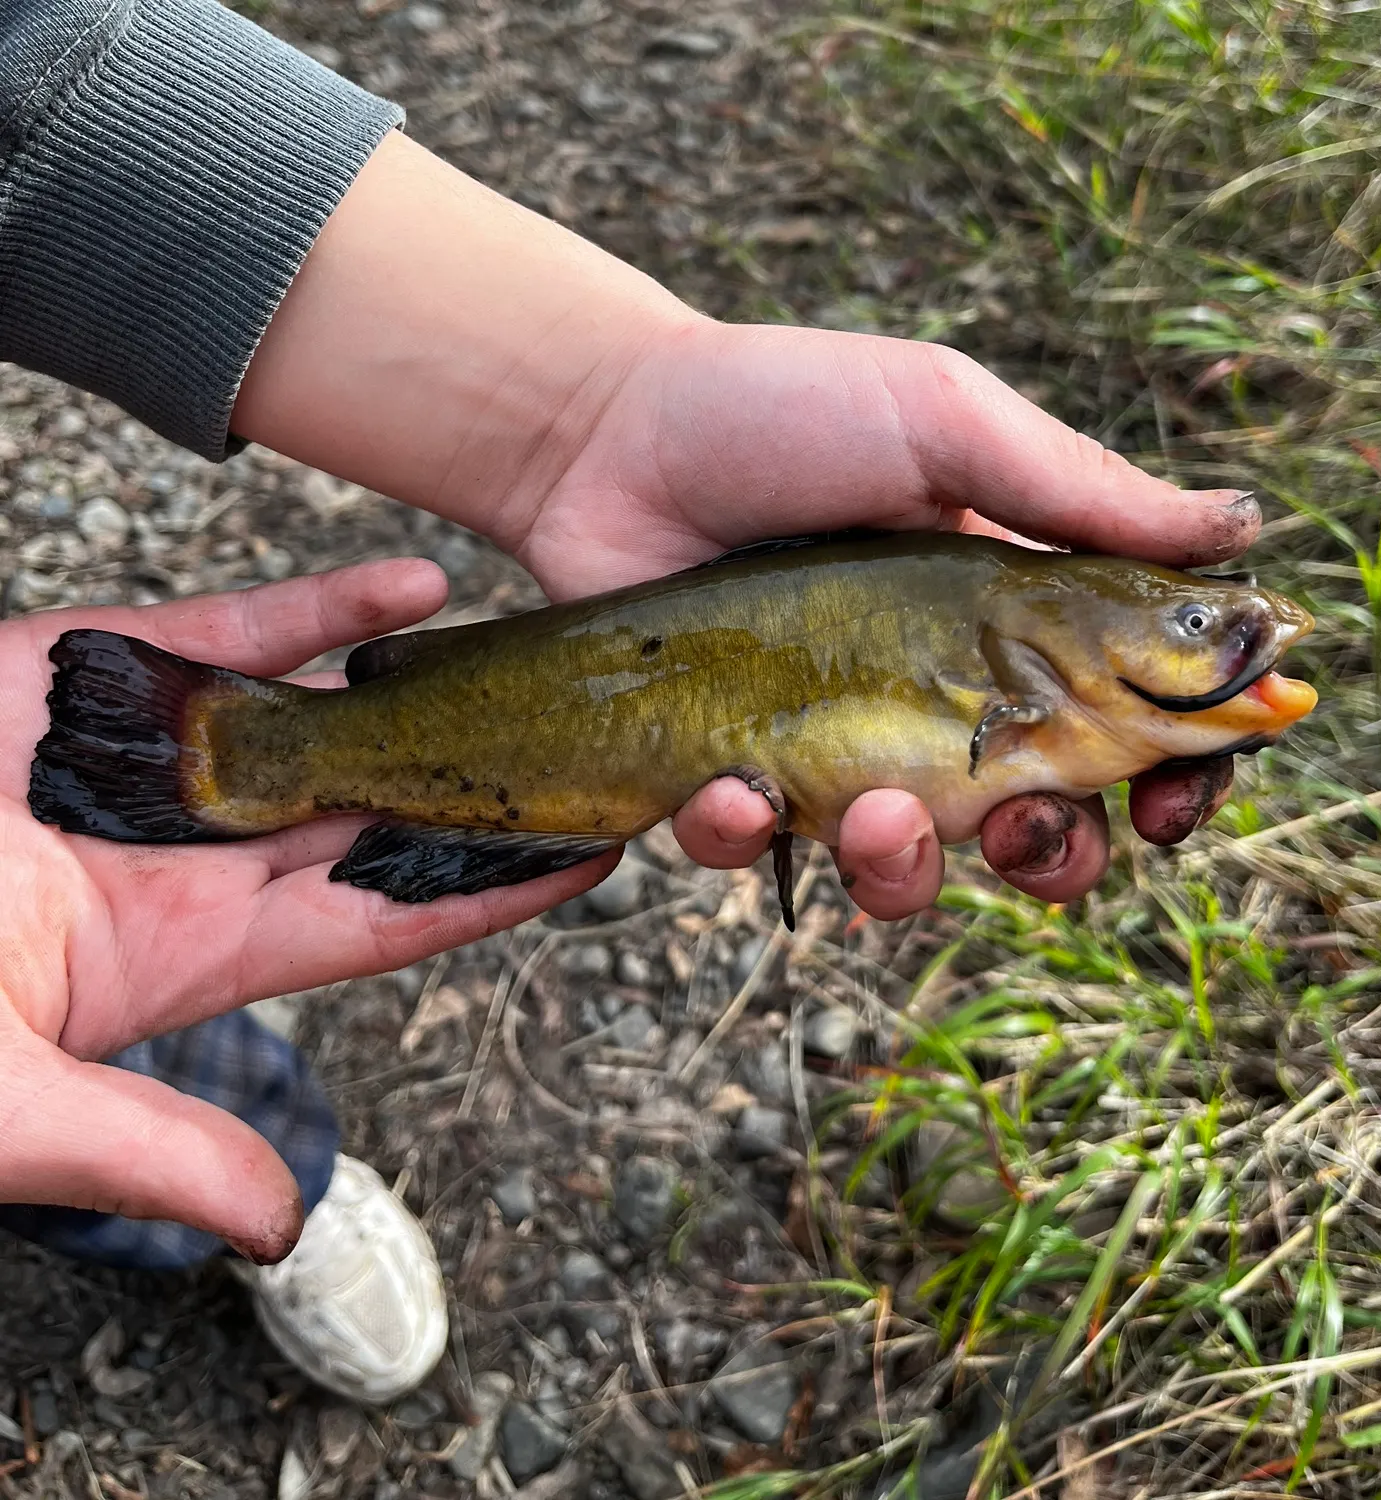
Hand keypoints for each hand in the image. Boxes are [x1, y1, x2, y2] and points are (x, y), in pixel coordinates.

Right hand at [0, 561, 610, 1259]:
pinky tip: (419, 587)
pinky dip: (329, 608)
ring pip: (335, 714)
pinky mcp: (116, 670)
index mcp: (203, 948)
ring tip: (541, 660)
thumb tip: (279, 1226)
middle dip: (491, 781)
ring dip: (432, 690)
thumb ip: (145, 1146)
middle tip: (610, 742)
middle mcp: (211, 850)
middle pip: (390, 809)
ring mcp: (173, 757)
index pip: (390, 918)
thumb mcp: (8, 1095)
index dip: (490, 893)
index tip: (592, 858)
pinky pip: (244, 630)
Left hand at [507, 319, 1250, 917]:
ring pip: (911, 870)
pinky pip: (768, 855)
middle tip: (1019, 829)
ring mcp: (838, 742)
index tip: (1173, 804)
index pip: (1132, 718)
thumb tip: (1243, 528)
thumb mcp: (943, 423)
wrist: (606, 435)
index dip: (1173, 774)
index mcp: (1015, 619)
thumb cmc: (781, 408)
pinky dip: (756, 838)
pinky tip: (735, 785)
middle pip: (1040, 827)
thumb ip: (1080, 490)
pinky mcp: (741, 770)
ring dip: (907, 868)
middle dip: (1048, 856)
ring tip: (871, 811)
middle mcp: (939, 696)